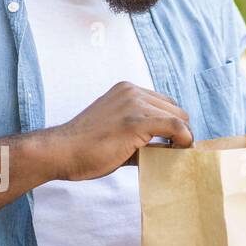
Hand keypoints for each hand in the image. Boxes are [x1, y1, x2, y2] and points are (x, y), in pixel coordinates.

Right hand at [46, 82, 192, 180]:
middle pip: (176, 110)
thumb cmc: (87, 149)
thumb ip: (144, 136)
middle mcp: (132, 91)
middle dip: (180, 132)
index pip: (165, 104)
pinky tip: (178, 152)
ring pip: (179, 118)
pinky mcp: (136, 121)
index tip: (172, 145)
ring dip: (182, 138)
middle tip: (174, 153)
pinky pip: (176, 127)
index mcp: (126, 91)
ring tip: (172, 155)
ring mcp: (134, 104)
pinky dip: (184, 140)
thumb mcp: (120, 134)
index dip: (174, 125)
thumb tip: (172, 149)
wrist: (62, 152)